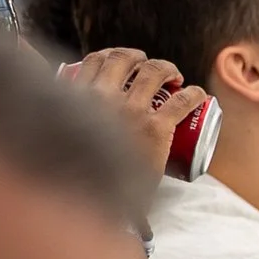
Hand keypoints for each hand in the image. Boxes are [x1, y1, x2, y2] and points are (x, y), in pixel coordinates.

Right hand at [56, 44, 208, 191]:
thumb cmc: (77, 178)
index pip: (94, 60)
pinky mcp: (157, 127)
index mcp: (78, 98)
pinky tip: (197, 94)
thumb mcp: (63, 145)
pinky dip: (193, 93)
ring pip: (153, 70)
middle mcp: (103, 98)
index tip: (119, 62)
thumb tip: (61, 136)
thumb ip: (65, 140)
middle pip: (124, 58)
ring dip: (166, 66)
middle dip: (138, 57)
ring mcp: (132, 110)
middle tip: (148, 67)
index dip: (109, 55)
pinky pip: (182, 100)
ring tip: (174, 76)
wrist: (93, 202)